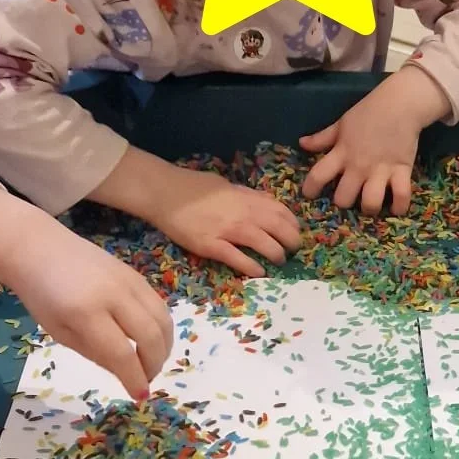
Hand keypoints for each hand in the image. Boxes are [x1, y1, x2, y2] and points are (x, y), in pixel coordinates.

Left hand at [0, 188, 173, 401]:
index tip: (139, 396)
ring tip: (152, 361)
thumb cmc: (42, 295)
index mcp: (86, 313)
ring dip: (164, 346)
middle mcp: (114, 295)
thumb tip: (125, 372)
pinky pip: (159, 305)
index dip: (135, 378)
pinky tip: (152, 339)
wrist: (39, 249)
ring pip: (162, 320)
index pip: (122, 354)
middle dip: (153, 364)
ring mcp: (129, 281)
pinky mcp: (136, 274)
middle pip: (150, 336)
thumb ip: (94, 353)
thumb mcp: (59, 332)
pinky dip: (161, 327)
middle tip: (147, 378)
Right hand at [92, 150, 300, 280]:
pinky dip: (252, 267)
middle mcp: (241, 213)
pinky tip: (259, 272)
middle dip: (291, 241)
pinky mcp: (211, 245)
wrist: (162, 192)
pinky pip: (238, 259)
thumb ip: (245, 196)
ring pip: (264, 244)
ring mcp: (227, 230)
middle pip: (279, 229)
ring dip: (276, 255)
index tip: (295, 231)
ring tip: (279, 260)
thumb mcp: (225, 185)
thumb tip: (262, 204)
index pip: (280, 211)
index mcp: (245, 197)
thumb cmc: (192, 186)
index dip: (293, 223)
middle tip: (293, 250)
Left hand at [301, 66, 448, 216]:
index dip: (310, 189)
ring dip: (369, 209)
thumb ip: (322, 138)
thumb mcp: (341, 124)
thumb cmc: (368, 112)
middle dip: (343, 203)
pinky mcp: (402, 171)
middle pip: (344, 198)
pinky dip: (399, 207)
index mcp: (341, 153)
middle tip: (349, 198)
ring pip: (370, 202)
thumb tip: (302, 144)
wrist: (400, 104)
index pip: (318, 175)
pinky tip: (396, 208)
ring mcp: (381, 170)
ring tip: (371, 205)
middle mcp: (358, 166)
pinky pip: (402, 196)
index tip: (310, 194)